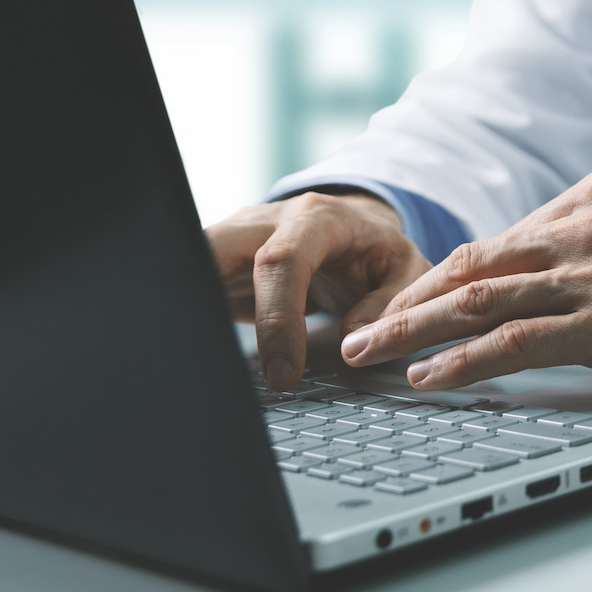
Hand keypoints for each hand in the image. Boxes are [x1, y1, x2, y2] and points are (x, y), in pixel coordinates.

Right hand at [206, 192, 428, 389]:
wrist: (350, 226)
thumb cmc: (376, 250)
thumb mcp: (405, 268)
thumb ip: (392, 301)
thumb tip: (355, 337)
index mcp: (315, 218)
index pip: (282, 261)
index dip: (277, 318)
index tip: (284, 372)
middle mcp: (264, 222)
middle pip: (212, 249)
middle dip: (201, 299)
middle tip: (213, 365)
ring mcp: (233, 240)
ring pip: (189, 264)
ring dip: (186, 309)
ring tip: (193, 366)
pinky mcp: (214, 265)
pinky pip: (192, 288)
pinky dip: (187, 318)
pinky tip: (195, 355)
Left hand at [338, 169, 591, 390]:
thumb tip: (545, 275)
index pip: (497, 243)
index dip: (438, 280)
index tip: (400, 308)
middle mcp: (588, 223)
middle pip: (472, 266)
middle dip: (404, 304)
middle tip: (355, 337)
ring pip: (480, 301)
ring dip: (412, 332)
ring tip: (367, 360)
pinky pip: (518, 341)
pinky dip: (464, 360)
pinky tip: (429, 378)